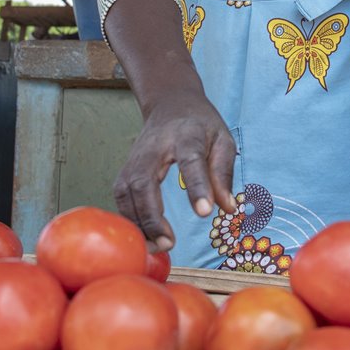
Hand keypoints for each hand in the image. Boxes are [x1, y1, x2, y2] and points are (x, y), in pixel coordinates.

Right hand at [112, 90, 235, 251]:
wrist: (169, 103)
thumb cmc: (200, 125)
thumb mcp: (222, 139)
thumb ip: (224, 173)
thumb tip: (228, 208)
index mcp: (186, 135)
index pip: (190, 160)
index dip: (197, 186)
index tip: (204, 212)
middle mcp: (154, 147)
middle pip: (145, 182)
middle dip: (153, 216)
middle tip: (169, 242)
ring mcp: (135, 158)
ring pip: (127, 193)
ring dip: (139, 223)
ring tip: (158, 247)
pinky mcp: (125, 169)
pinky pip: (121, 198)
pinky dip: (130, 219)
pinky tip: (144, 236)